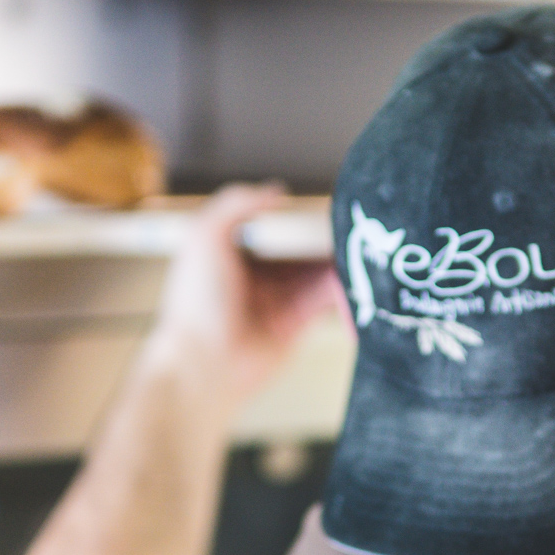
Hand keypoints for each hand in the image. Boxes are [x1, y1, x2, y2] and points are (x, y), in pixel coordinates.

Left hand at [144, 183, 337, 404]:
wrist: (203, 364)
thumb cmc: (195, 303)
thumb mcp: (204, 236)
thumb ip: (237, 203)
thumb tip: (277, 190)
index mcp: (234, 251)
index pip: (274, 225)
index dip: (299, 215)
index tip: (325, 204)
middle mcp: (258, 274)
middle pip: (302, 248)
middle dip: (326, 238)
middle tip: (351, 227)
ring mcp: (278, 300)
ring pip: (318, 272)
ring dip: (339, 262)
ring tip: (358, 252)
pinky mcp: (296, 324)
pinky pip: (325, 302)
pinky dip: (341, 291)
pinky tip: (350, 280)